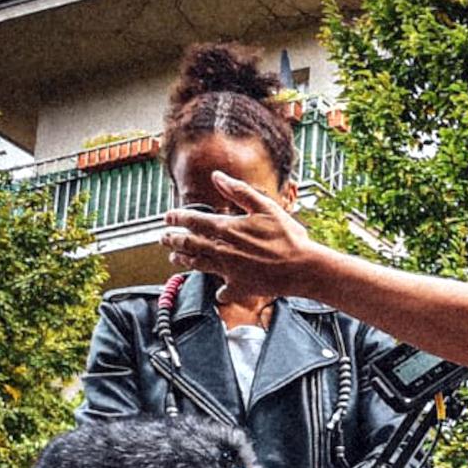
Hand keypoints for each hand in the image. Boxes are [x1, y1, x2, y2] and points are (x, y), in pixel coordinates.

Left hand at [163, 174, 318, 298]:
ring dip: (184, 260)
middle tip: (163, 237)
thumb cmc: (288, 237)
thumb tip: (217, 176)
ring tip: (175, 257)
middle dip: (173, 239)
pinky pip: (224, 291)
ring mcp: (230, 271)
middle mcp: (223, 250)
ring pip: (198, 264)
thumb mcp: (266, 207)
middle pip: (189, 243)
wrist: (304, 268)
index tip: (168, 216)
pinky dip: (219, 291)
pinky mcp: (240, 288)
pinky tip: (218, 290)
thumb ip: (239, 191)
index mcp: (228, 228)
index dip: (177, 218)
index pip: (193, 221)